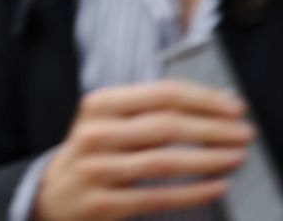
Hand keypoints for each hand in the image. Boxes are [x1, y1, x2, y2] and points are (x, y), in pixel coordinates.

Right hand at [33, 81, 251, 220]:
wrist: (53, 192)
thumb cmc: (94, 152)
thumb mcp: (107, 121)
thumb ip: (146, 110)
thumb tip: (211, 106)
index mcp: (98, 105)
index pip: (160, 94)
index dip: (203, 99)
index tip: (234, 107)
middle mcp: (94, 133)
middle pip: (166, 126)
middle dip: (214, 129)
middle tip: (245, 133)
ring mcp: (97, 169)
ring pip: (165, 161)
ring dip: (209, 159)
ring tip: (236, 157)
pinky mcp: (104, 203)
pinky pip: (158, 196)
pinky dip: (193, 192)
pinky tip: (217, 186)